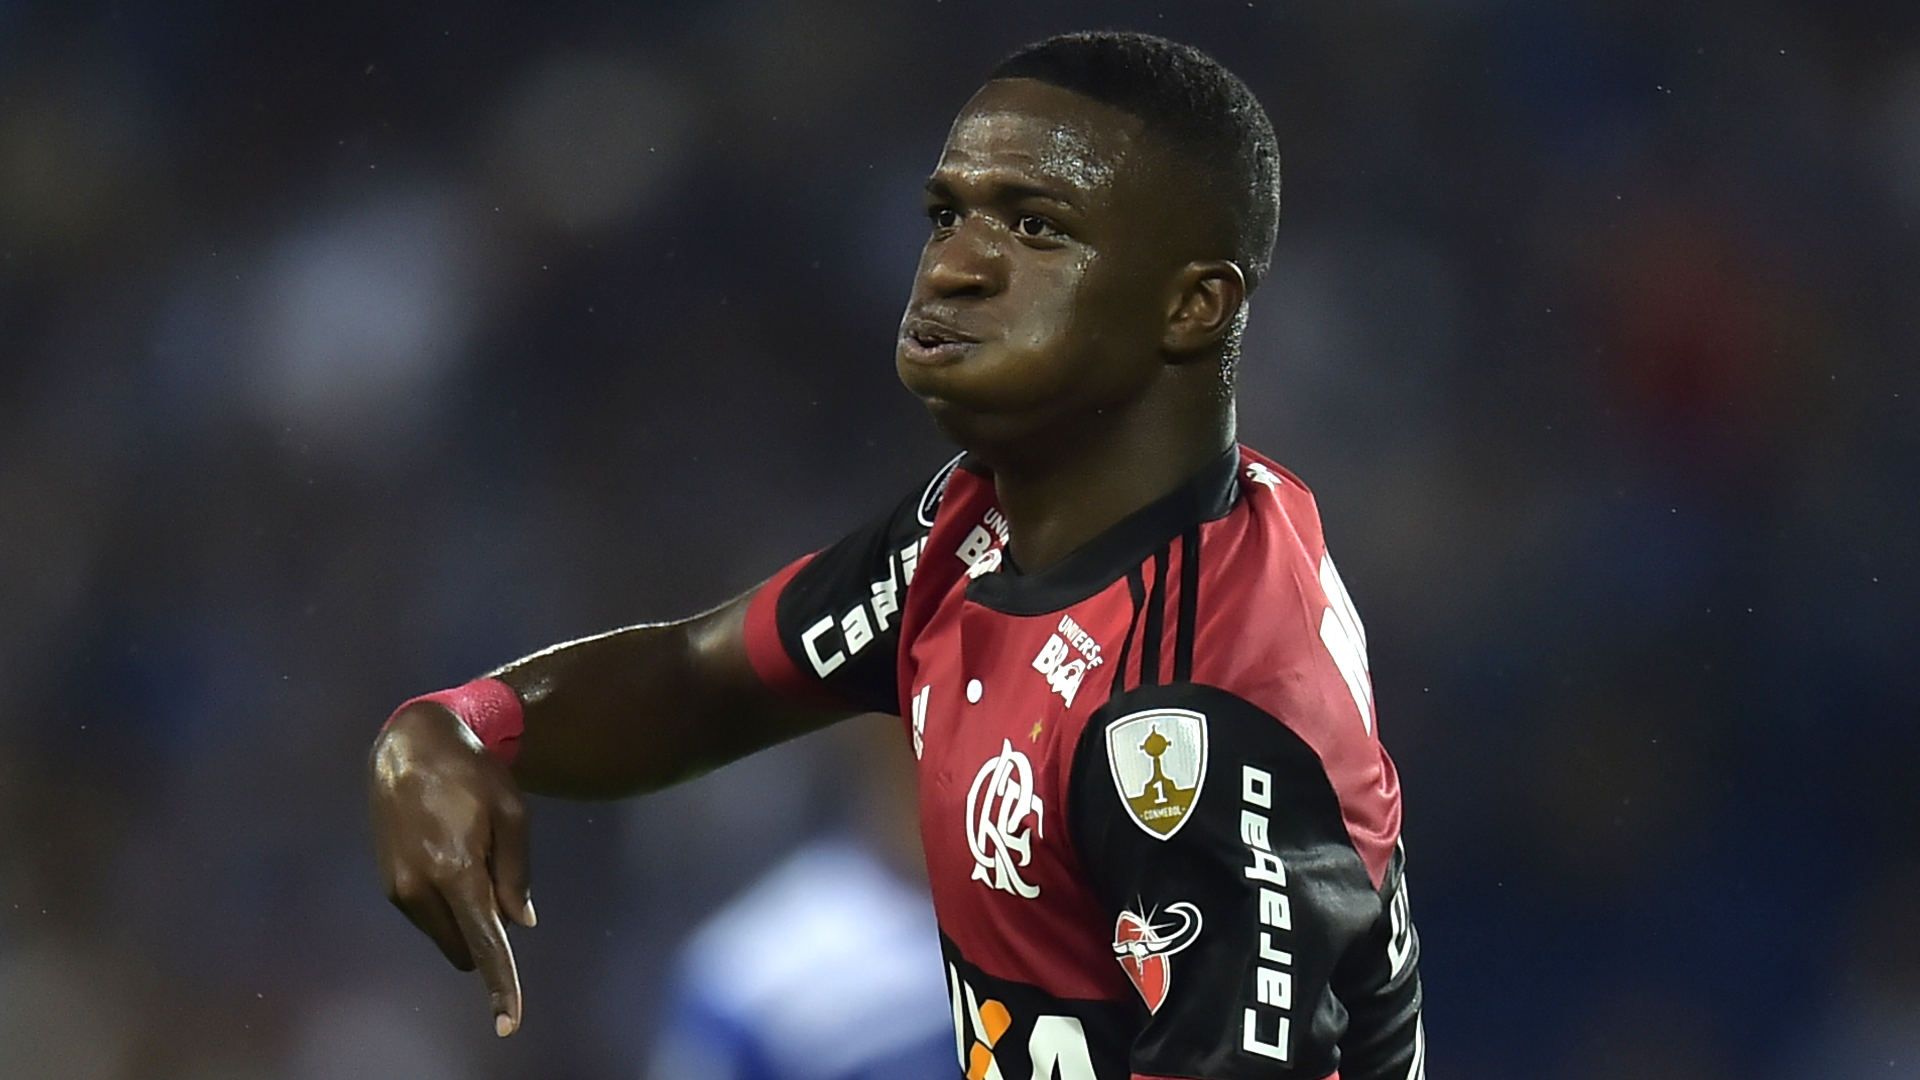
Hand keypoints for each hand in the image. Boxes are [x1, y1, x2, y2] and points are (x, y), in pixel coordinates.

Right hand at [370, 703, 536, 1035]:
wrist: (410, 744)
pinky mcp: (388, 882)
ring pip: (445, 932)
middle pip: (463, 945)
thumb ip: (516, 873)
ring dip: (465, 914)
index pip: (484, 943)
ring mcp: (398, 888)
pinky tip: (450, 852)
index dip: (501, 984)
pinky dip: (447, 902)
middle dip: (486, 932)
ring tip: (468, 847)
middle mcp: (420, 889)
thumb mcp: (513, 812)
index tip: (508, 1022)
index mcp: (455, 871)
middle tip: (495, 869)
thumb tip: (519, 923)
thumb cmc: (472, 772)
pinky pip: (428, 914)